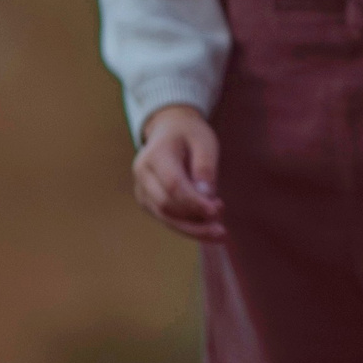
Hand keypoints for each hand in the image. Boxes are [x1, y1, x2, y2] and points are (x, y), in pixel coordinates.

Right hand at [134, 104, 226, 241]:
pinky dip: (186, 226)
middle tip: (221, 228)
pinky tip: (205, 228)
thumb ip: (205, 167)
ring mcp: (141, 189)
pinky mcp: (147, 200)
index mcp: (155, 154)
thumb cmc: (189, 134)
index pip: (173, 185)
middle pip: (166, 206)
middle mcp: (142, 174)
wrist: (169, 129)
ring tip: (217, 232)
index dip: (194, 202)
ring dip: (191, 229)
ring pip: (164, 217)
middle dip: (195, 221)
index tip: (217, 211)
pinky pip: (165, 219)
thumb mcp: (204, 141)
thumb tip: (206, 196)